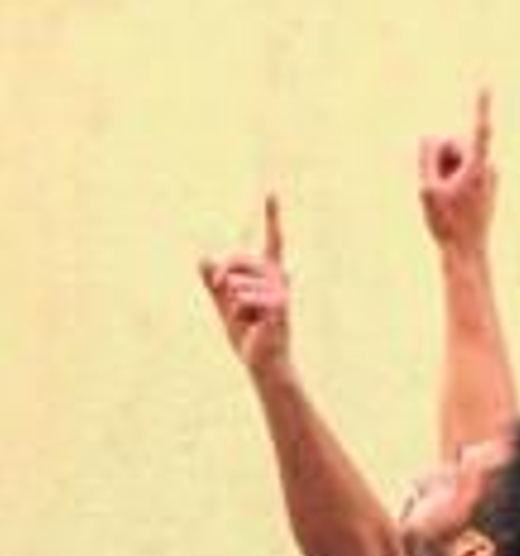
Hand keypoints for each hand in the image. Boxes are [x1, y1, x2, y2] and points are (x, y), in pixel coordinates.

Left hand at [199, 195, 290, 379]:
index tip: (271, 190)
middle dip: (222, 274)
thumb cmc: (249, 338)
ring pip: (235, 281)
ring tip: (247, 320)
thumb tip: (203, 257)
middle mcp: (277, 279)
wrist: (264, 364)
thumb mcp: (224, 307)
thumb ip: (213, 284)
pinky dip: (238, 312)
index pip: (272, 241)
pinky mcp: (277, 306)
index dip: (271, 216)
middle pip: (238, 257)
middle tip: (220, 291)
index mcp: (268, 277)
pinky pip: (242, 297)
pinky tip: (253, 324)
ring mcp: (279, 292)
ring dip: (231, 303)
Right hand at [419, 88, 496, 252]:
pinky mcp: (486, 182)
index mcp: (477, 169)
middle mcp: (488, 169)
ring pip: (456, 157)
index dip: (479, 106)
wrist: (466, 253)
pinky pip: (461, 169)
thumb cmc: (447, 225)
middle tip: (439, 189)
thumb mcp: (426, 189)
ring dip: (445, 171)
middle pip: (453, 143)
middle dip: (441, 157)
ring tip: (449, 198)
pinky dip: (452, 178)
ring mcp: (489, 176)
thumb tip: (431, 137)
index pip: (478, 131)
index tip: (485, 82)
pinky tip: (454, 201)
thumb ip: (426, 156)